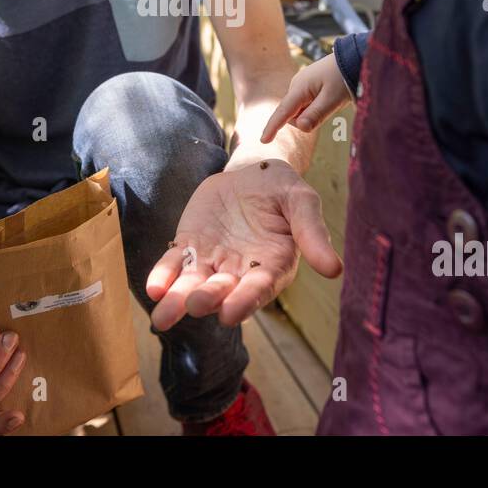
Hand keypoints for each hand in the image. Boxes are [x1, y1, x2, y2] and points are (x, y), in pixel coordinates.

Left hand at [146, 160, 342, 330]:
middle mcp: (240, 271)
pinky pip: (173, 263)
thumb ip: (312, 233)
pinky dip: (163, 276)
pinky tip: (154, 287)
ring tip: (162, 316)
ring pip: (193, 284)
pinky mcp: (189, 245)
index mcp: (272, 266)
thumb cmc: (283, 190)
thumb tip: (334, 270)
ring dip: (178, 300)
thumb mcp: (302, 201)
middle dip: (208, 298)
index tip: (230, 314)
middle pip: (222, 291)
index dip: (245, 301)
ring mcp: (212, 261)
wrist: (253, 172)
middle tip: (196, 305)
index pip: (258, 288)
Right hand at [260, 53, 351, 142]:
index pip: (283, 112)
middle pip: (293, 114)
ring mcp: (302, 84)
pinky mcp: (308, 84)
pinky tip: (329, 98)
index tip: (263, 141)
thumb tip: (300, 127)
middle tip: (330, 108)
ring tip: (332, 100)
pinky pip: (306, 102)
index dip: (273, 127)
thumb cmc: (343, 77)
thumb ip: (316, 114)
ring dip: (312, 113)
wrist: (353, 56)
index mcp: (300, 88)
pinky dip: (315, 106)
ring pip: (300, 109)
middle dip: (305, 119)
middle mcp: (296, 85)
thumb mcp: (333, 99)